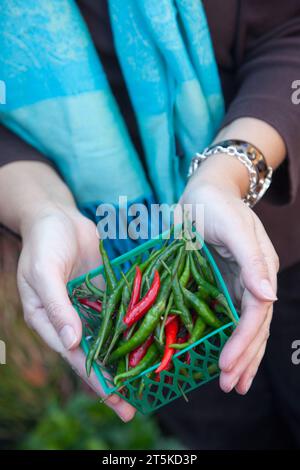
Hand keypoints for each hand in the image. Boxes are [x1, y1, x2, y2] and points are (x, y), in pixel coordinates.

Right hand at [17, 203, 135, 421]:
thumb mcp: (43, 272)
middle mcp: (69, 318)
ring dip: (125, 357)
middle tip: (133, 405)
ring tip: (147, 379)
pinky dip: (132, 326)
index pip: (73, 355)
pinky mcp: (104, 292)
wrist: (57, 215)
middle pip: (93, 353)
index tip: (114, 398)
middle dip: (112, 380)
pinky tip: (150, 339)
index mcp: (48, 320)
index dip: (93, 378)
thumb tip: (71, 342)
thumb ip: (56, 306)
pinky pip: (120, 311)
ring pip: (109, 337)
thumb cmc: (44, 242)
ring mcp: (88, 306)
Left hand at [180, 154, 278, 394]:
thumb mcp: (233, 226)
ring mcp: (237, 283)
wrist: (201, 194)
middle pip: (254, 326)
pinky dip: (227, 338)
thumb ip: (251, 259)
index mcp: (259, 268)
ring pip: (244, 326)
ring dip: (241, 356)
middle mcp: (252, 279)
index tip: (227, 366)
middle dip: (244, 357)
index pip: (257, 313)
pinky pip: (227, 316)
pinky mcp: (221, 284)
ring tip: (233, 383)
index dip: (244, 341)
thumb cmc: (215, 205)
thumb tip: (270, 297)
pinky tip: (223, 357)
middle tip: (230, 386)